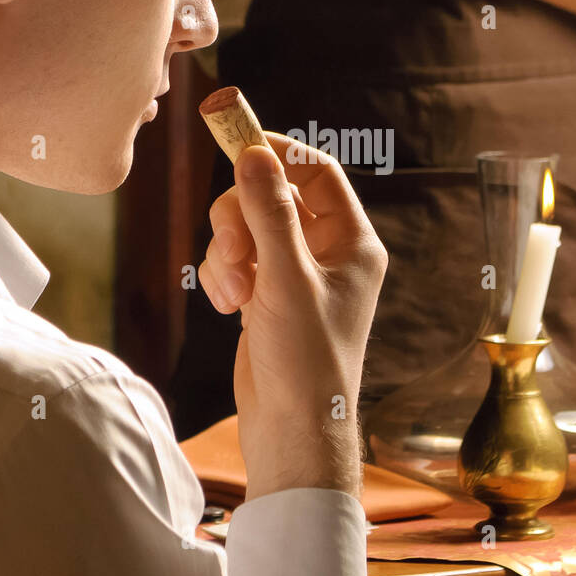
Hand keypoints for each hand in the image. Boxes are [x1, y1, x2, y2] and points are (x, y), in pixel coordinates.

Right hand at [198, 134, 386, 500]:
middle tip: (234, 252)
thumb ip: (268, 213)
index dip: (277, 154)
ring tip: (234, 292)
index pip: (316, 173)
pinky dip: (223, 277)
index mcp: (352, 242)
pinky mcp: (267, 296)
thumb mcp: (286, 280)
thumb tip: (253, 153)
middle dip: (239, 218)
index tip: (235, 144)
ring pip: (246, 228)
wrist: (293, 431)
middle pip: (270, 195)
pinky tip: (227, 308)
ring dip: (227, 252)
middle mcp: (327, 253)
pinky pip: (236, 260)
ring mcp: (295, 275)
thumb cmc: (306, 361)